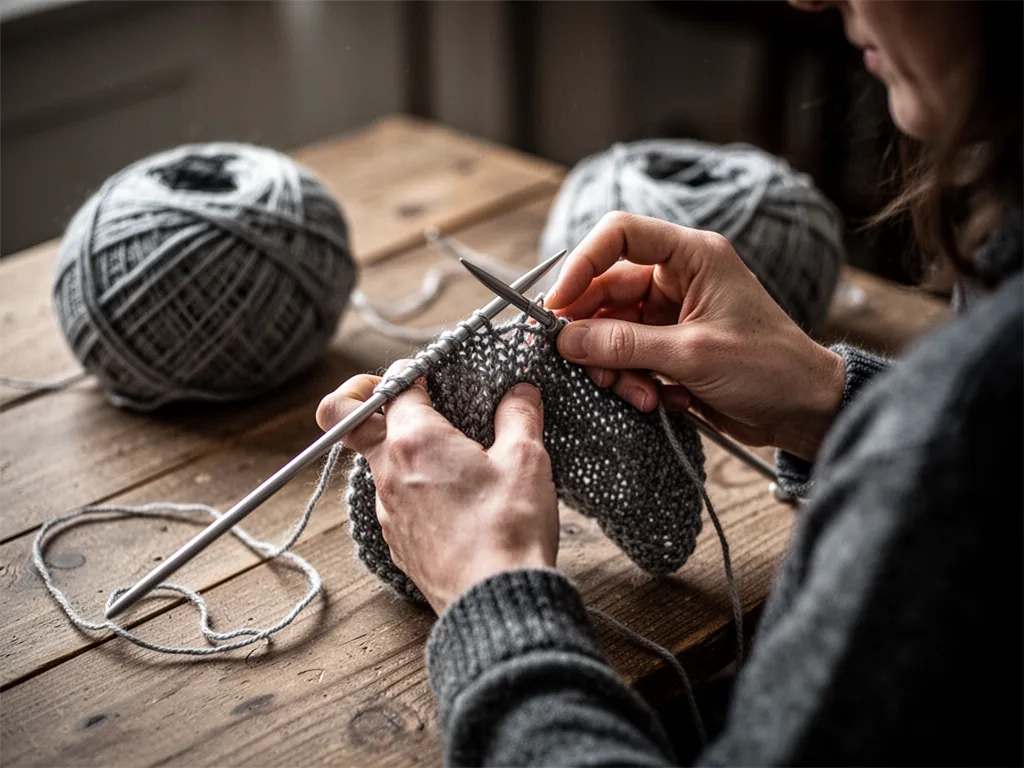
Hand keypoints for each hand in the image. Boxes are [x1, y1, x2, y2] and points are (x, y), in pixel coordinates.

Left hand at [316, 363, 558, 613]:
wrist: (494, 601)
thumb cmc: (508, 528)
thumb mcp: (527, 459)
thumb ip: (519, 415)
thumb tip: (519, 392)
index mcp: (415, 440)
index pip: (395, 384)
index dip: (415, 371)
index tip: (438, 374)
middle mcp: (388, 472)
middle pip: (348, 419)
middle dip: (364, 397)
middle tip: (403, 398)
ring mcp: (387, 510)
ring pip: (375, 462)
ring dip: (400, 448)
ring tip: (451, 456)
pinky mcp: (396, 541)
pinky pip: (392, 499)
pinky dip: (411, 485)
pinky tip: (452, 498)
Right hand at [545, 212, 845, 460]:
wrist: (805, 410)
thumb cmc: (770, 368)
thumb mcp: (692, 354)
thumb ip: (625, 345)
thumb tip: (567, 339)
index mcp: (692, 257)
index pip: (619, 235)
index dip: (582, 264)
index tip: (557, 305)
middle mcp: (678, 279)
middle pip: (607, 290)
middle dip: (593, 332)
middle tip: (581, 365)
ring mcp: (672, 314)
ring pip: (613, 329)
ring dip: (615, 365)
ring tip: (637, 393)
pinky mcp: (670, 347)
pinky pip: (629, 356)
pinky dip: (633, 380)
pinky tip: (659, 399)